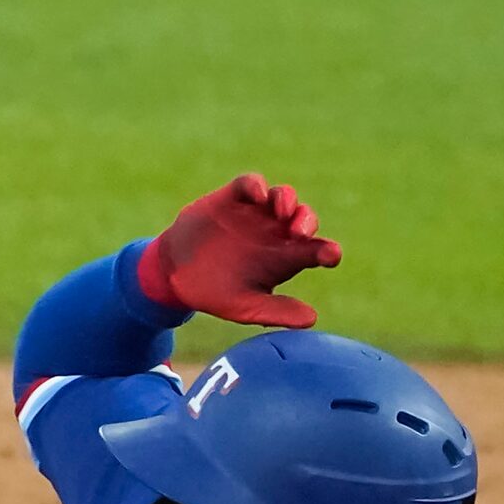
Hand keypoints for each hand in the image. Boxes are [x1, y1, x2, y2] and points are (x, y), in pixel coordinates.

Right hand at [139, 173, 342, 327]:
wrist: (173, 276)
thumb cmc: (215, 293)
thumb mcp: (245, 307)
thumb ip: (276, 311)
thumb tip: (312, 319)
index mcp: (286, 257)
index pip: (317, 250)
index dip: (328, 250)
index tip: (331, 255)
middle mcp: (276, 231)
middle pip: (304, 219)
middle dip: (307, 222)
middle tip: (300, 234)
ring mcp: (256, 213)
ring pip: (282, 197)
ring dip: (287, 200)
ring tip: (282, 212)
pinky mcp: (232, 199)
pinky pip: (250, 184)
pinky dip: (256, 186)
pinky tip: (257, 196)